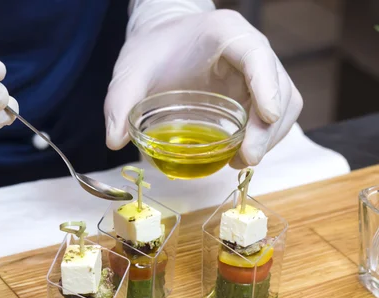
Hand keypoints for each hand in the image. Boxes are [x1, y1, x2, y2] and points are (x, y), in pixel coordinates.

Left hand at [105, 8, 302, 166]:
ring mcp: (257, 70)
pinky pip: (275, 114)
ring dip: (271, 136)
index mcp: (224, 34)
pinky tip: (241, 155)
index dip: (267, 85)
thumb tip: (114, 141)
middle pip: (280, 86)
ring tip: (241, 161)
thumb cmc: (150, 50)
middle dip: (270, 127)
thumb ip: (119, 103)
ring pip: (285, 103)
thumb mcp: (129, 72)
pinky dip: (266, 136)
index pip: (257, 55)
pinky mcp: (256, 89)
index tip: (266, 117)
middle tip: (246, 159)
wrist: (162, 38)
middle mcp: (250, 48)